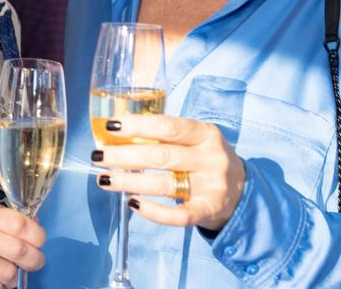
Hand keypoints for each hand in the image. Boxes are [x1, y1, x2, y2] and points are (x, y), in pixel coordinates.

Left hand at [91, 114, 245, 231]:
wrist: (243, 193)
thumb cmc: (207, 160)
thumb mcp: (196, 141)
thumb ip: (167, 136)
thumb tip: (120, 135)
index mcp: (206, 134)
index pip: (168, 126)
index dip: (138, 125)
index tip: (111, 125)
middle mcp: (210, 158)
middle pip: (161, 155)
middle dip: (124, 156)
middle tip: (98, 155)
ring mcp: (211, 186)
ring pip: (164, 184)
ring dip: (129, 182)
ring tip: (104, 179)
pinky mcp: (208, 211)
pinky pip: (177, 215)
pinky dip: (152, 211)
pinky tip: (131, 203)